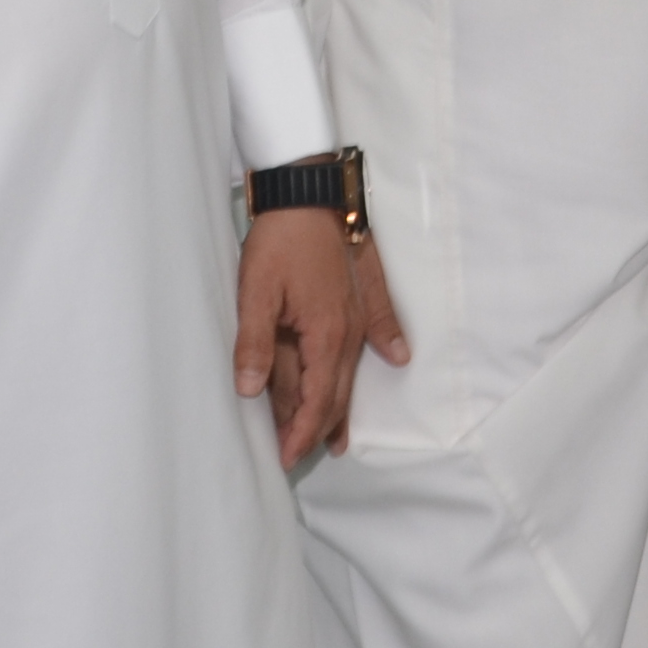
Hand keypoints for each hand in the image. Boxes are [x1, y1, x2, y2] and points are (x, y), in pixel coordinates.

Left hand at [238, 206, 377, 463]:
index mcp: (324, 335)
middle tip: (298, 454)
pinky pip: (378, 326)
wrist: (308, 189)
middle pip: (335, 392)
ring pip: (350, 369)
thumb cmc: (280, 239)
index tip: (286, 457)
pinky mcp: (364, 289)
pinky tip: (397, 357)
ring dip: (340, 404)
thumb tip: (250, 391)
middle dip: (317, 428)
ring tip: (337, 435)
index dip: (300, 432)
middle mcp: (348, 330)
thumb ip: (255, 344)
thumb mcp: (256, 292)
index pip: (315, 400)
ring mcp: (360, 310)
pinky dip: (386, 345)